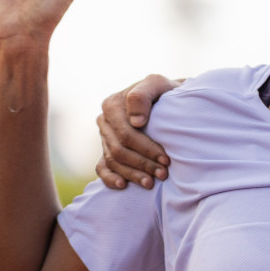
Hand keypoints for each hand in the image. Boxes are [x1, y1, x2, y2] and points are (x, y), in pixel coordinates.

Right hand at [94, 74, 180, 188]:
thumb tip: (136, 121)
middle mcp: (105, 121)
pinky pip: (101, 168)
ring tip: (151, 183)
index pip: (126, 134)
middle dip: (143, 164)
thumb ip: (143, 94)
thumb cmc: (165, 92)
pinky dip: (110, 178)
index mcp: (112, 104)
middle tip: (163, 174)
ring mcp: (104, 136)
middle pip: (119, 150)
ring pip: (113, 161)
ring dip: (132, 174)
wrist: (168, 99)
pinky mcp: (106, 149)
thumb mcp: (158, 84)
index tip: (166, 159)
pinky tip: (123, 186)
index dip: (146, 148)